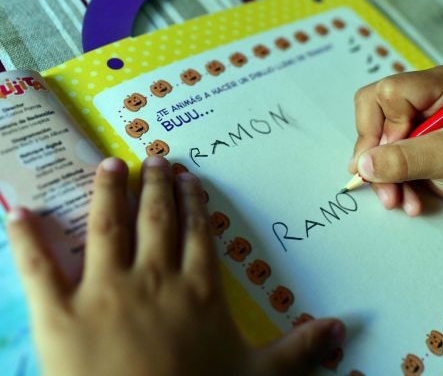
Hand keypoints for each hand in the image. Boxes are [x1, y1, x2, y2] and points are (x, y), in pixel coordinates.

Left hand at [8, 156, 344, 375]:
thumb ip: (300, 349)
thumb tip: (343, 327)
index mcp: (198, 290)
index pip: (199, 235)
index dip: (195, 205)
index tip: (191, 181)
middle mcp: (153, 278)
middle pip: (157, 220)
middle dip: (157, 187)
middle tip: (155, 160)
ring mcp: (104, 292)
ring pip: (107, 227)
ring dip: (109, 192)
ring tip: (111, 165)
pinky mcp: (60, 315)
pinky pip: (41, 268)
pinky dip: (28, 238)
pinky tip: (20, 211)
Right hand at [349, 65, 442, 215]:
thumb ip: (406, 159)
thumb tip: (363, 164)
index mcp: (435, 85)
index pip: (387, 93)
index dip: (387, 126)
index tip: (402, 153)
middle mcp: (418, 97)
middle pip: (370, 113)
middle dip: (375, 155)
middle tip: (388, 186)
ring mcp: (408, 119)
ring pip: (370, 140)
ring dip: (380, 176)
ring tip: (398, 200)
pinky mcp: (402, 141)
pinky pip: (376, 157)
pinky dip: (387, 181)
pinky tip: (406, 198)